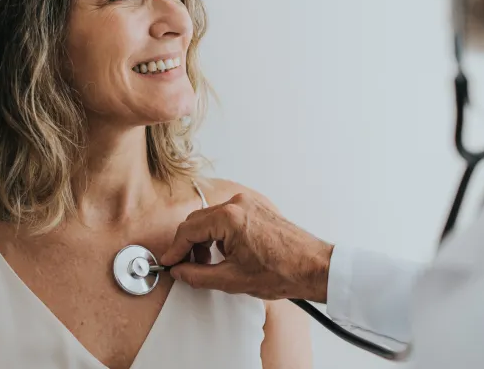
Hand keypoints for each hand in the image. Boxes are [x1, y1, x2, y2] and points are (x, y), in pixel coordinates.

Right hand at [160, 192, 333, 301]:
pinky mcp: (257, 207)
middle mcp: (238, 203)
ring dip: (203, 239)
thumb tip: (180, 271)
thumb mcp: (232, 280)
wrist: (314, 267)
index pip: (188, 230)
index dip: (175, 249)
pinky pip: (227, 216)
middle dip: (188, 244)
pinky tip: (224, 254)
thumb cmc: (282, 272)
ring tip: (208, 264)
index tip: (169, 263)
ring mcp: (248, 203)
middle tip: (184, 266)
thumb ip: (198, 275)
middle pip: (197, 221)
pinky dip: (219, 233)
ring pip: (211, 218)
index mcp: (230, 218)